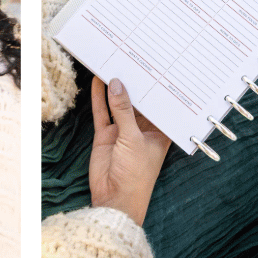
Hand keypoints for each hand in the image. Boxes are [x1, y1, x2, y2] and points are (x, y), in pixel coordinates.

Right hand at [89, 77, 170, 225]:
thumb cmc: (136, 174)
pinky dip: (100, 98)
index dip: (156, 88)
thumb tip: (118, 84)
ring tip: (112, 63)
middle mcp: (143, 129)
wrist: (115, 198)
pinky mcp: (106, 135)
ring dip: (115, 88)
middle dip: (134, 84)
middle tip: (129, 58)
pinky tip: (98, 81)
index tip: (154, 66)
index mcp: (160, 132)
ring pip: (119, 105)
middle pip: (138, 102)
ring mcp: (123, 131)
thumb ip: (124, 110)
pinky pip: (103, 112)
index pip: (159, 105)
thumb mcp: (133, 139)